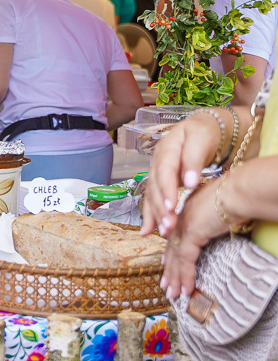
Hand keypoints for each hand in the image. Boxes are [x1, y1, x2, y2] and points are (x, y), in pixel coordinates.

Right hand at [140, 112, 221, 238]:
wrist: (212, 128)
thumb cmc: (209, 133)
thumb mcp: (203, 138)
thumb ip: (194, 159)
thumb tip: (188, 183)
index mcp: (168, 147)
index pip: (164, 170)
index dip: (166, 189)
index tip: (172, 207)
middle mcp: (159, 161)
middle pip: (155, 186)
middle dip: (160, 207)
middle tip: (169, 226)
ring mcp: (159, 172)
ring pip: (153, 195)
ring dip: (156, 215)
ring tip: (163, 232)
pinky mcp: (163, 182)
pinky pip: (154, 199)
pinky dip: (152, 215)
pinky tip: (148, 230)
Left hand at [160, 178, 226, 297]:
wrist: (236, 191)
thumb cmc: (234, 196)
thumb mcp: (218, 209)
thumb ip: (212, 219)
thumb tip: (216, 224)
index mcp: (186, 212)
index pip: (175, 236)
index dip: (170, 252)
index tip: (166, 263)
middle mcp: (180, 219)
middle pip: (171, 248)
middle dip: (169, 270)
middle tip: (166, 285)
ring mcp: (183, 226)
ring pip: (176, 257)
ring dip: (175, 278)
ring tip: (173, 294)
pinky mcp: (190, 235)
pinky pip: (185, 261)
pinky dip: (185, 276)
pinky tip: (186, 289)